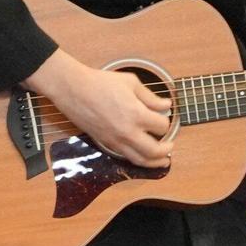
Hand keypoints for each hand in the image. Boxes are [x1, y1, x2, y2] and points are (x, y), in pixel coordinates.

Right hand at [25, 50, 171, 168]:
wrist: (73, 89)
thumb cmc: (100, 82)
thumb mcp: (130, 82)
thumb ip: (150, 97)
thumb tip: (165, 105)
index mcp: (136, 114)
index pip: (162, 126)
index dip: (166, 121)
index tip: (164, 116)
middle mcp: (128, 132)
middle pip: (155, 151)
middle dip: (166, 150)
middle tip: (171, 146)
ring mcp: (115, 140)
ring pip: (140, 160)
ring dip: (154, 162)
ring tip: (162, 160)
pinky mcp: (105, 143)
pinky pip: (126, 157)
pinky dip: (138, 159)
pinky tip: (142, 156)